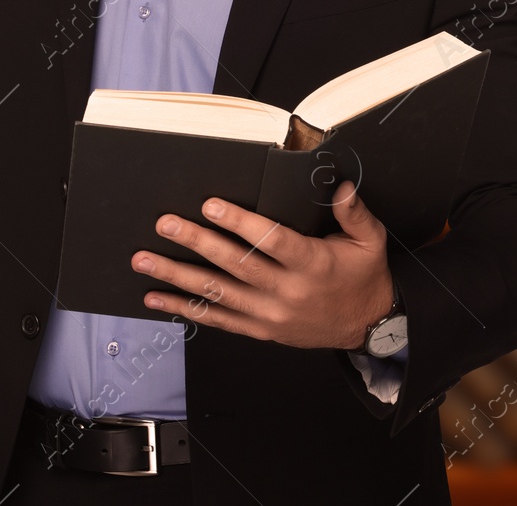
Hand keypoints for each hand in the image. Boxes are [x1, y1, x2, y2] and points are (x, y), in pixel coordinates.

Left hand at [132, 180, 396, 350]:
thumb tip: (341, 186)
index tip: (211, 205)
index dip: (240, 223)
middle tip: (165, 224)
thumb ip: (355, 213)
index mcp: (312, 264)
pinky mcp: (260, 329)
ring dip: (177, 276)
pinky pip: (217, 320)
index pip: (271, 241)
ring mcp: (270, 314)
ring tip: (145, 260)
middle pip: (234, 265)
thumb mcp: (370, 242)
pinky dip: (185, 309)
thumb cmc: (364, 278)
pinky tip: (157, 297)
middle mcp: (287, 291)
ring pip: (217, 293)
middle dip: (196, 242)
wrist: (368, 327)